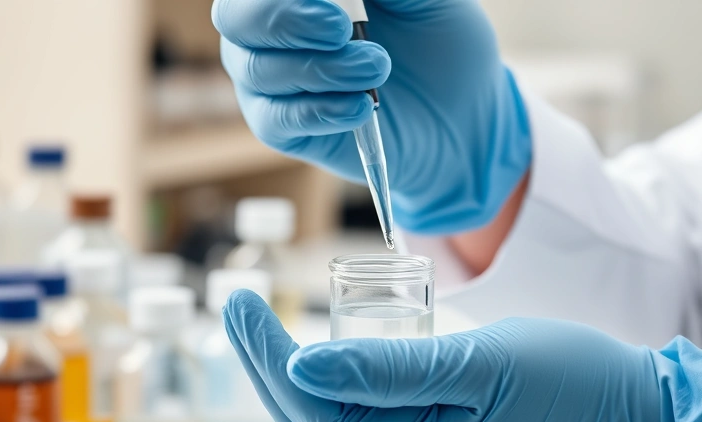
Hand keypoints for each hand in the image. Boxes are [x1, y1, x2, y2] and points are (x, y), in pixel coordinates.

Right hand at [212, 0, 532, 233]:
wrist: (465, 115)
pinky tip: (360, 107)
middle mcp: (270, 27)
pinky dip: (319, 111)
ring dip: (321, 68)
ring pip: (258, 69)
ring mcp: (272, 78)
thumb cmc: (440, 42)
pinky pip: (276, 118)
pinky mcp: (283, 128)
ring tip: (377, 69)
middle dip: (285, 20)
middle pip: (237, 18)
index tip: (339, 3)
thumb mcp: (426, 1)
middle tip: (342, 28)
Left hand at [223, 290, 668, 421]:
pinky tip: (330, 366)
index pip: (318, 415)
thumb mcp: (477, 361)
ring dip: (298, 390)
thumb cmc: (567, 377)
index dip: (271, 364)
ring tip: (269, 338)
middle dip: (270, 376)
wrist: (632, 408)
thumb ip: (388, 369)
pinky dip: (339, 398)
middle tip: (242, 314)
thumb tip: (302, 367)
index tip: (244, 308)